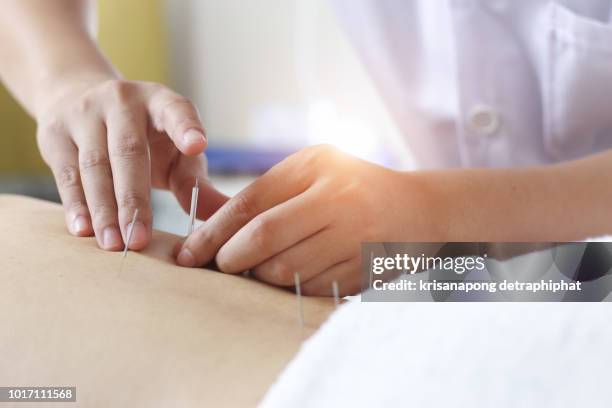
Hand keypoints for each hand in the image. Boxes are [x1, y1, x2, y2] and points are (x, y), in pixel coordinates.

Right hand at [36, 78, 227, 249]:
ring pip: (95, 166)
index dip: (186, 127)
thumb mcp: (174, 152)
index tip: (198, 146)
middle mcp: (122, 101)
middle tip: (141, 240)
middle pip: (128, 152)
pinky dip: (75, 204)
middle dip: (134, 200)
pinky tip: (84, 230)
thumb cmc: (144, 137)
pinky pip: (66, 173)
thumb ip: (196, 183)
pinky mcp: (56, 133)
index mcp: (160, 102)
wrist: (78, 98)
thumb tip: (224, 215)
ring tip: (115, 245)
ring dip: (104, 209)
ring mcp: (85, 114)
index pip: (176, 110)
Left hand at [175, 145, 444, 295]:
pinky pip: (309, 289)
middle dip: (230, 258)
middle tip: (219, 266)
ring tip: (254, 270)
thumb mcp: (314, 171)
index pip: (251, 203)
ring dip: (259, 277)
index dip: (212, 232)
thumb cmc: (353, 187)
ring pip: (284, 271)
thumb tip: (212, 227)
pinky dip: (289, 288)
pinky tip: (289, 277)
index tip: (188, 253)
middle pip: (264, 239)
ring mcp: (354, 237)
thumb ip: (268, 193)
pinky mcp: (364, 269)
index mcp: (317, 167)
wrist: (418, 211)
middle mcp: (337, 199)